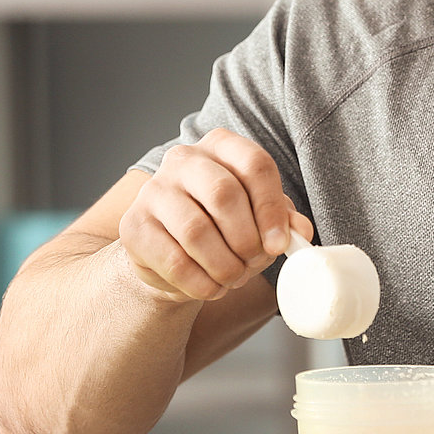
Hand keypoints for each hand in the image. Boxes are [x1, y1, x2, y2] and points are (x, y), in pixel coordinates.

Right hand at [117, 128, 313, 302]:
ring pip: (196, 231)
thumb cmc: (225, 227)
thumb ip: (282, 220)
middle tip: (254, 262)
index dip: (271, 208)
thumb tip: (300, 232)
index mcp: (222, 146)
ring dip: (224, 265)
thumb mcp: (259, 216)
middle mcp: (184, 159)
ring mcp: (153, 190)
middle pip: (224, 194)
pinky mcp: (133, 226)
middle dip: (246, 238)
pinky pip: (174, 260)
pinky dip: (201, 282)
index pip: (254, 165)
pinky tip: (212, 287)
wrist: (172, 253)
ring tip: (234, 277)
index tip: (280, 244)